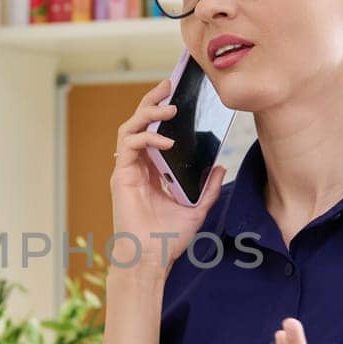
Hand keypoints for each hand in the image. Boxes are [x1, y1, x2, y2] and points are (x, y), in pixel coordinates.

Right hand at [110, 77, 226, 274]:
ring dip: (148, 113)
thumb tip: (220, 165)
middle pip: (140, 122)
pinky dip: (147, 138)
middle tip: (169, 84)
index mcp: (154, 170)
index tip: (180, 95)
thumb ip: (207, 187)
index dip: (164, 111)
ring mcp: (128, 170)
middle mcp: (139, 166)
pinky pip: (129, 145)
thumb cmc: (168, 238)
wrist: (150, 259)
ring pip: (130, 127)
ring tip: (169, 107)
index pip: (156, 131)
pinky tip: (166, 141)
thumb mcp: (197, 208)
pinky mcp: (121, 176)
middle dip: (153, 101)